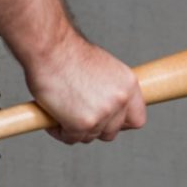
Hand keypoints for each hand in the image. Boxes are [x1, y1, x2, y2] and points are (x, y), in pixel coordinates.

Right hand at [24, 33, 146, 143]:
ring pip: (90, 136)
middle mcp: (120, 100)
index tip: (109, 122)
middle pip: (111, 132)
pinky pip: (71, 138)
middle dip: (94, 128)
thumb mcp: (103, 68)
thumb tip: (106, 106)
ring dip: (75, 129)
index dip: (121, 124)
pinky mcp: (83, 124)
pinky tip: (52, 116)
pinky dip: (60, 131)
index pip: (137, 119)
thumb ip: (110, 89)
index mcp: (128, 85)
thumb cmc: (68, 53)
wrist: (49, 48)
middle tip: (77, 115)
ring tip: (61, 111)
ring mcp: (103, 114)